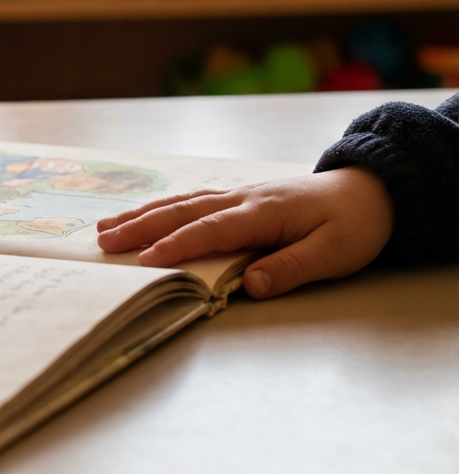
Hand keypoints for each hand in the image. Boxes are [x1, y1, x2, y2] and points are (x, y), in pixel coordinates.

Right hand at [96, 168, 393, 299]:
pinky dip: (159, 207)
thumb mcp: (334, 253)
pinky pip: (189, 200)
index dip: (177, 245)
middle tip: (103, 242)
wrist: (369, 190)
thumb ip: (291, 267)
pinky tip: (140, 214)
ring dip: (141, 215)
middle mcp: (242, 199)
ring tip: (105, 227)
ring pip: (179, 203)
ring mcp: (236, 195)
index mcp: (263, 213)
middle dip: (140, 227)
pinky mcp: (236, 197)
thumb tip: (251, 284)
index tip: (145, 260)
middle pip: (182, 212)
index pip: (212, 230)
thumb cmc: (353, 225)